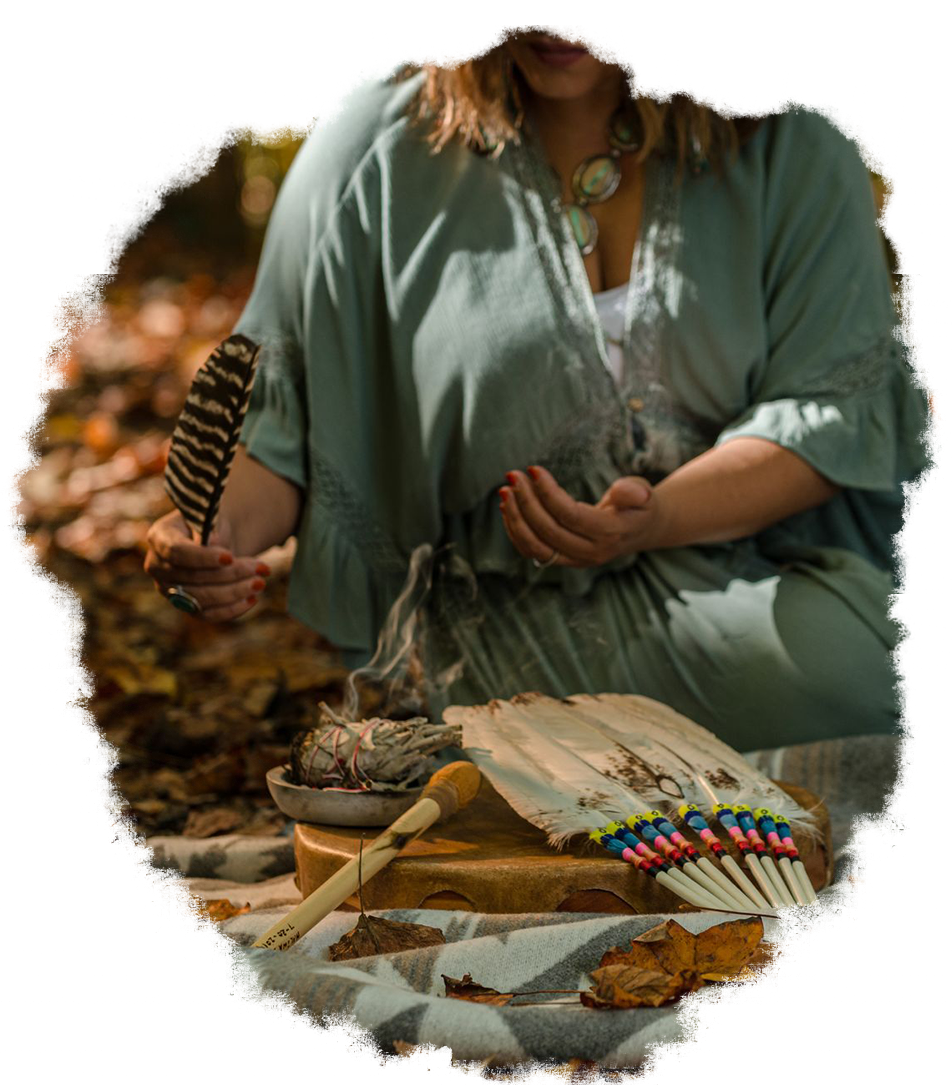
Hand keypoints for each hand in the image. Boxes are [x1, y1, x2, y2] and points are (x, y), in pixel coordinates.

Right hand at [144, 510, 269, 620]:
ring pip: (202, 598)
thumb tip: (215, 543)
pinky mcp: (185, 605)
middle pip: (193, 577)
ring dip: (235, 592)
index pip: (177, 552)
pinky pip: (208, 614)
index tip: (230, 557)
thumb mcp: (210, 517)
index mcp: (159, 537)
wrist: (213, 538)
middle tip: (261, 568)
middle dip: (231, 574)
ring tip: (260, 582)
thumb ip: (210, 528)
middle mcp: (158, 567)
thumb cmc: (210, 524)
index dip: (203, 558)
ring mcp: (169, 590)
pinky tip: (252, 599)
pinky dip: (232, 609)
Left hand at [499, 465, 654, 567]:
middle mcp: (592, 552)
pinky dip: (515, 531)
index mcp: (611, 533)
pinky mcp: (563, 560)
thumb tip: (626, 492)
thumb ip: (634, 492)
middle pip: (549, 531)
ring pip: (536, 546)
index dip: (549, 493)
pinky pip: (532, 551)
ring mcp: (576, 560)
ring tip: (505, 491)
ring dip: (516, 519)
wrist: (641, 530)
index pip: (571, 515)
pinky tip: (508, 507)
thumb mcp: (644, 494)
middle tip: (513, 475)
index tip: (533, 469)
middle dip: (526, 502)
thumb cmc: (639, 505)